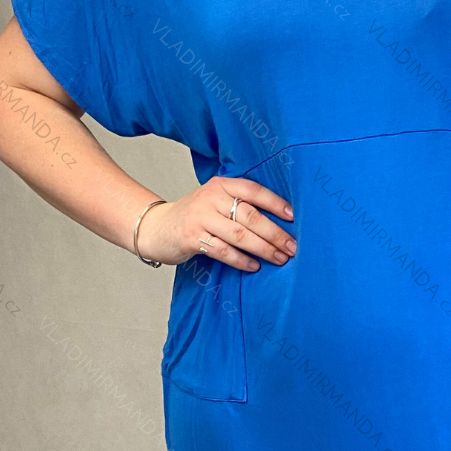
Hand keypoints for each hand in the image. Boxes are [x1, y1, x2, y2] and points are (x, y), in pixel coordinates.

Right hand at [136, 176, 295, 271]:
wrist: (156, 227)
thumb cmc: (195, 215)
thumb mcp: (215, 200)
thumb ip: (239, 203)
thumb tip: (280, 220)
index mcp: (221, 184)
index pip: (254, 190)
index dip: (275, 203)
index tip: (294, 217)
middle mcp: (211, 198)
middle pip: (250, 216)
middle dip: (275, 233)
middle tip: (293, 247)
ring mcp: (200, 218)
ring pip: (240, 235)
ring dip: (264, 249)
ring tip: (280, 258)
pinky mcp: (191, 238)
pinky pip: (223, 251)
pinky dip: (241, 260)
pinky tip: (254, 266)